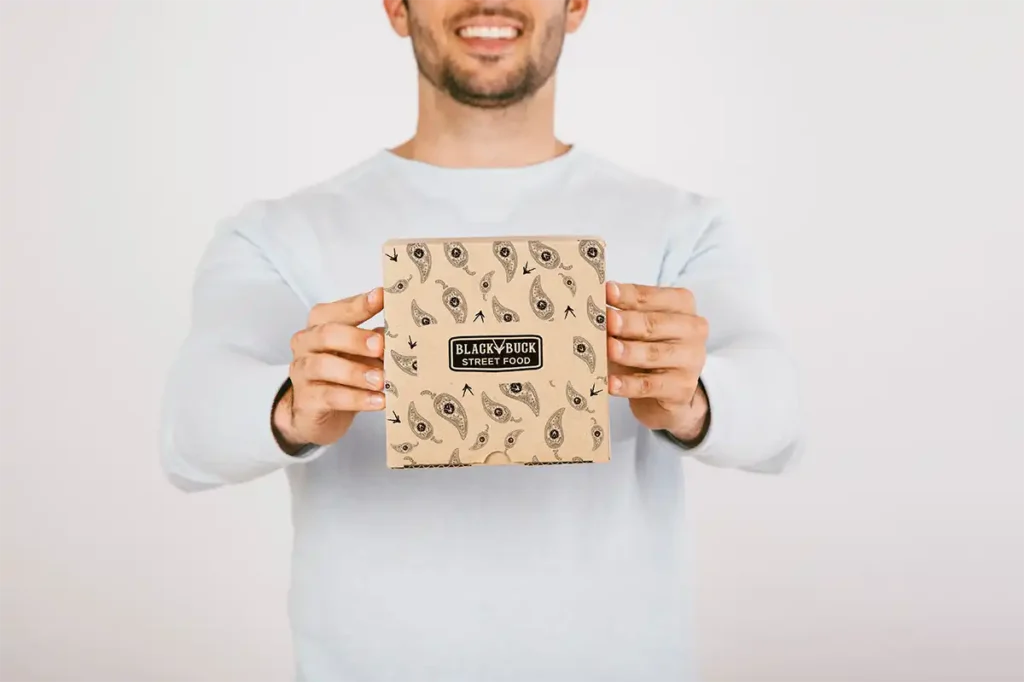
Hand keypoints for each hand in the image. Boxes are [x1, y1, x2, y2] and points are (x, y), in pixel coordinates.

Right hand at [273, 288, 385, 452]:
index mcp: (321, 324)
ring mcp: (302, 371)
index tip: (383, 297)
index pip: (338, 310)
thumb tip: (403, 337)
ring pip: (324, 365)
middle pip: (328, 334)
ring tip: (382, 380)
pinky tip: (378, 400)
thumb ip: (376, 342)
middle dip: (356, 338)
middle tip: (381, 346)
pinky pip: (330, 396)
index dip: (360, 304)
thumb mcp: (360, 354)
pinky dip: (357, 399)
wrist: (318, 414)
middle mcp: (307, 343)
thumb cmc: (342, 375)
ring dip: (357, 372)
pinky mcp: (306, 399)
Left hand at [605, 282, 709, 443]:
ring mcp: (691, 360)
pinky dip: (628, 384)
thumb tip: (592, 307)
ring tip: (609, 349)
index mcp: (682, 304)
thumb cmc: (647, 347)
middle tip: (607, 320)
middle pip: (656, 324)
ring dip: (629, 352)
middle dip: (629, 322)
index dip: (628, 295)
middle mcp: (692, 329)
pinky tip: (611, 383)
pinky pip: (650, 385)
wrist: (666, 390)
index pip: (653, 297)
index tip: (607, 291)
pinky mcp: (681, 388)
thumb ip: (621, 314)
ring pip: (654, 354)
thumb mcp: (637, 326)